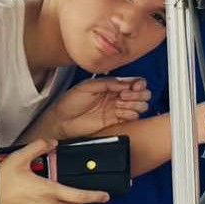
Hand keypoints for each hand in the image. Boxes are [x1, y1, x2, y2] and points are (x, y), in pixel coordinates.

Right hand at [0, 140, 110, 203]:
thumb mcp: (18, 158)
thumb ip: (38, 147)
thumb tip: (50, 143)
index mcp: (49, 192)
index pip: (80, 196)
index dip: (95, 196)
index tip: (105, 196)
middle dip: (77, 200)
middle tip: (71, 191)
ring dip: (56, 203)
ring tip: (39, 191)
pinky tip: (28, 200)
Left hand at [29, 78, 150, 140]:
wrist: (62, 120)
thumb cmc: (70, 102)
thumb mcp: (88, 86)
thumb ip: (108, 83)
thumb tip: (126, 83)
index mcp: (111, 85)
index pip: (134, 82)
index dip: (139, 83)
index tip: (135, 86)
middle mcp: (117, 97)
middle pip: (142, 94)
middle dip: (138, 94)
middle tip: (124, 96)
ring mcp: (117, 109)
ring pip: (140, 106)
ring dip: (134, 104)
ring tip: (120, 104)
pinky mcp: (116, 122)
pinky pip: (132, 118)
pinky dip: (130, 114)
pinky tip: (119, 112)